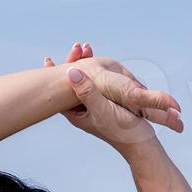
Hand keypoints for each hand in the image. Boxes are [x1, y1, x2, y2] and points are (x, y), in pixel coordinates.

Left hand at [43, 42, 182, 154]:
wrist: (143, 144)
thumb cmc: (123, 130)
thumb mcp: (103, 110)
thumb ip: (88, 92)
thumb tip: (71, 72)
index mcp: (77, 114)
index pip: (58, 93)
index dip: (53, 75)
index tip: (49, 59)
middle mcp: (83, 110)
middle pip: (71, 85)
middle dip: (72, 64)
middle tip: (77, 47)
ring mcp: (96, 107)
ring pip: (85, 83)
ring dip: (85, 66)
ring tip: (86, 49)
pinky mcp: (109, 104)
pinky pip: (98, 84)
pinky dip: (97, 72)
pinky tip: (101, 63)